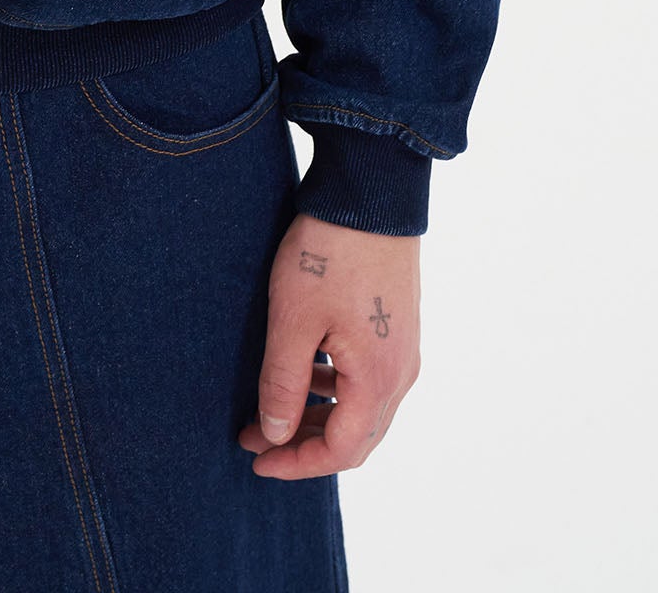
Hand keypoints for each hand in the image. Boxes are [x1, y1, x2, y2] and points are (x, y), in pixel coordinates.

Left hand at [237, 212, 420, 479]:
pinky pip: (367, 377)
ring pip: (361, 406)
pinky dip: (333, 387)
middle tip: (255, 436)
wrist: (371, 193)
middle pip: (355, 435)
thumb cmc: (330, 253)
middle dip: (303, 443)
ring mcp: (402, 348)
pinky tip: (303, 370)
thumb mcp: (293, 320)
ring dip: (317, 414)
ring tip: (271, 406)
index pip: (341, 450)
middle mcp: (400, 372)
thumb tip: (277, 434)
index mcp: (378, 380)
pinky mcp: (397, 325)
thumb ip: (284, 384)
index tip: (257, 459)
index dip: (297, 464)